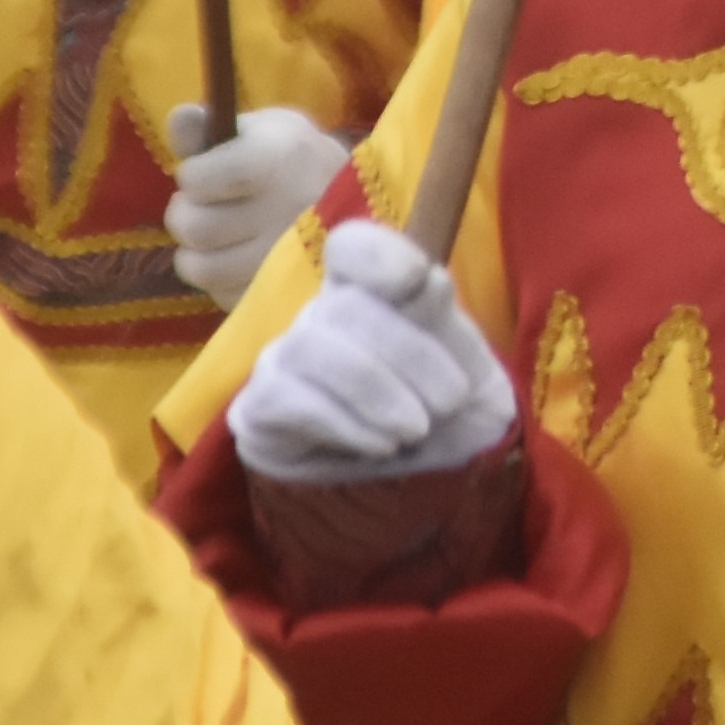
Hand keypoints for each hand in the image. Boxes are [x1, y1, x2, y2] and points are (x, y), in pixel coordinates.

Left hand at [166, 103, 349, 308]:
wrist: (363, 203)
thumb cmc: (297, 160)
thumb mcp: (264, 130)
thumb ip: (214, 126)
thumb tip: (180, 118)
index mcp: (279, 158)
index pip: (200, 178)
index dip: (191, 175)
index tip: (203, 171)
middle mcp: (286, 209)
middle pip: (196, 227)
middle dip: (186, 214)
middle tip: (202, 206)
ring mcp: (287, 259)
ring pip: (203, 267)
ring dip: (195, 250)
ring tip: (214, 235)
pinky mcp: (283, 293)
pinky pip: (223, 294)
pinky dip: (219, 277)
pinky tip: (236, 258)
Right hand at [227, 219, 516, 481]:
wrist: (424, 477)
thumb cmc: (447, 409)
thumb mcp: (467, 362)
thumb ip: (443, 319)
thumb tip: (424, 279)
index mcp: (373, 290)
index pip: (354, 247)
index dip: (380, 256)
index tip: (422, 282)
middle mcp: (321, 315)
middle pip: (346, 305)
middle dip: (410, 355)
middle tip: (451, 402)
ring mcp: (283, 358)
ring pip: (314, 348)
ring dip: (378, 393)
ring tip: (417, 429)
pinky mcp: (258, 409)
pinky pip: (288, 398)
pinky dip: (345, 423)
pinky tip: (381, 445)